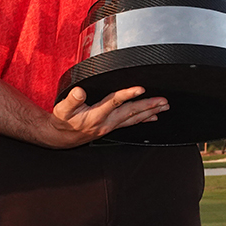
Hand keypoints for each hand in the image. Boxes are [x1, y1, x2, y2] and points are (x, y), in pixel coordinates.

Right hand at [51, 85, 168, 146]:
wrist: (62, 137)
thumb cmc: (63, 121)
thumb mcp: (63, 109)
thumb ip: (72, 99)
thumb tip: (80, 91)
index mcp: (96, 115)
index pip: (115, 102)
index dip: (128, 94)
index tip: (140, 88)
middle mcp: (106, 122)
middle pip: (130, 112)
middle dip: (148, 106)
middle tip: (163, 101)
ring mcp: (110, 126)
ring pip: (133, 119)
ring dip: (150, 112)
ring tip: (163, 107)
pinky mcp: (111, 127)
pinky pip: (131, 123)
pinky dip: (143, 120)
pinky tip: (153, 117)